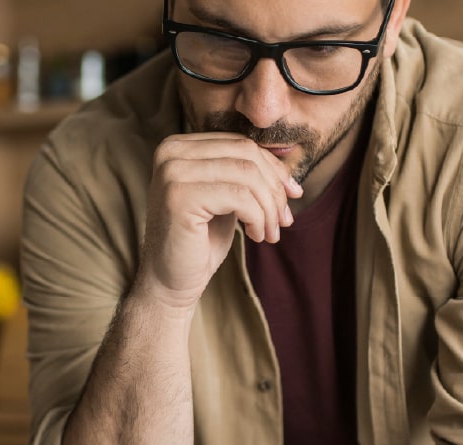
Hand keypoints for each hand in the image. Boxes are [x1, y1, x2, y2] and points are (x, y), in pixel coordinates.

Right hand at [135, 132, 303, 309]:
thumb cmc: (200, 242)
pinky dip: (257, 218)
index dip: (273, 169)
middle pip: (245, 154)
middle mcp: (171, 152)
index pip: (240, 143)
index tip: (293, 194)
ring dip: (268, 207)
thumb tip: (289, 169)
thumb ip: (245, 174)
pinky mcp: (179, 197)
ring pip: (247, 175)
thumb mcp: (226, 199)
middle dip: (274, 188)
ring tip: (270, 233)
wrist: (169, 282)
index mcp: (179, 146)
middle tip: (284, 219)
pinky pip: (239, 196)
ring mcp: (172, 173)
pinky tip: (255, 236)